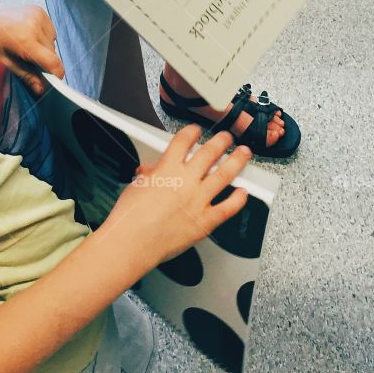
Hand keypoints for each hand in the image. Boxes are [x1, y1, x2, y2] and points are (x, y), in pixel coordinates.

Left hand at [0, 2, 61, 95]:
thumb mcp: (5, 62)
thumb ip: (27, 75)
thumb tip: (42, 90)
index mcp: (25, 39)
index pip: (52, 61)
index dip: (56, 74)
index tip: (54, 81)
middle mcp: (35, 24)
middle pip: (52, 52)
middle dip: (45, 61)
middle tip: (29, 62)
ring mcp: (38, 14)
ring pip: (52, 41)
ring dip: (45, 48)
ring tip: (26, 46)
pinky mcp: (39, 9)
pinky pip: (50, 30)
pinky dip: (44, 36)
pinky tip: (29, 35)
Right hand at [102, 125, 250, 267]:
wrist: (132, 242)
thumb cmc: (130, 217)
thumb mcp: (137, 184)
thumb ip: (153, 173)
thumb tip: (157, 169)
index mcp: (167, 168)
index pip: (184, 140)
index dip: (192, 131)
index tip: (197, 130)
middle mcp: (186, 181)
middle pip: (210, 152)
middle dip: (221, 141)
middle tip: (226, 137)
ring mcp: (198, 200)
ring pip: (225, 174)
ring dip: (237, 160)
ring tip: (243, 153)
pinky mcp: (205, 221)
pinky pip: (228, 208)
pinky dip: (238, 199)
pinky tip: (243, 192)